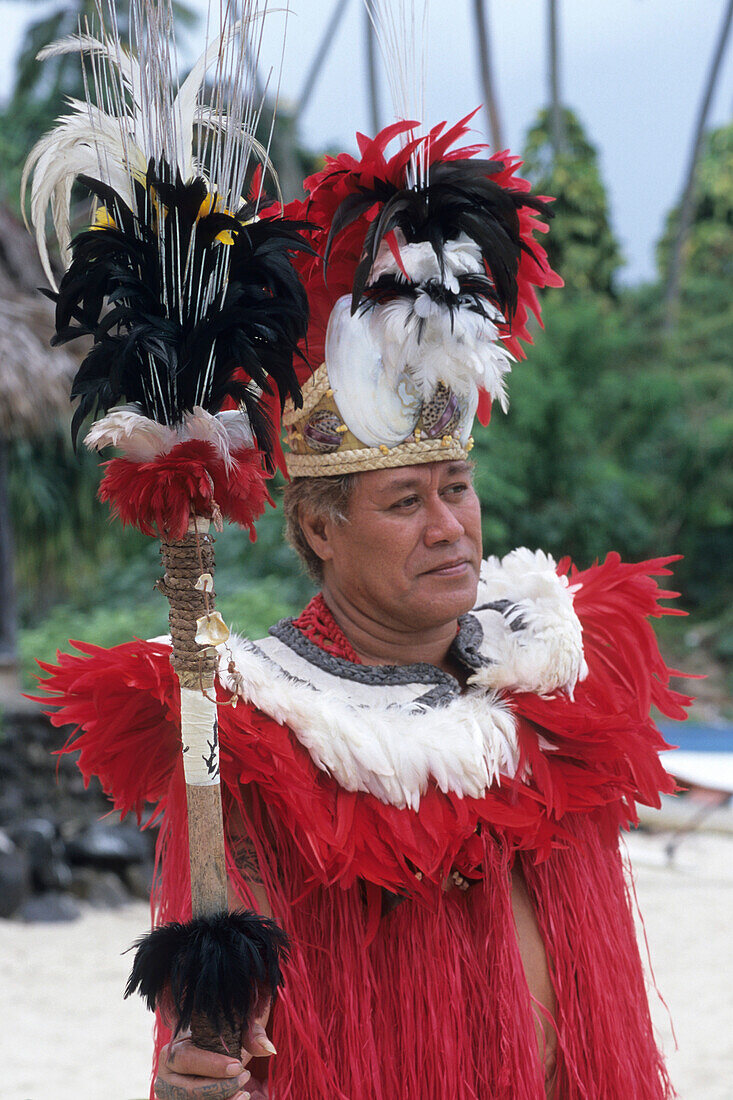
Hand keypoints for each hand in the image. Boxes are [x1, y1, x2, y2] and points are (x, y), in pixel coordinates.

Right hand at [154, 1002, 275, 1099]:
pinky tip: (239, 1098)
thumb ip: (252, 1035)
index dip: (212, 1065)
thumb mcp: (234, 1032)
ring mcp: (172, 1098)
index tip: (238, 1066)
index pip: (187, 1059)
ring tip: (244, 1092)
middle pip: (189, 1090)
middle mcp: (167, 1078)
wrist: (211, 1060)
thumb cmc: (220, 1043)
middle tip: (244, 1077)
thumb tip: (269, 1049)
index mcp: (173, 1051)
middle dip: (220, 1088)